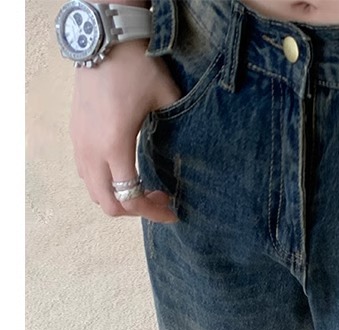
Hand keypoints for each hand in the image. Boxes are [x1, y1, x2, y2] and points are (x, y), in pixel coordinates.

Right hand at [71, 39, 180, 221]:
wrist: (104, 40)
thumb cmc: (136, 68)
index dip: (153, 213)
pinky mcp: (76, 134)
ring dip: (118, 197)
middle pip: (107, 204)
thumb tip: (194, 151)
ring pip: (93, 191)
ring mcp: (80, 142)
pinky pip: (85, 173)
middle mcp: (92, 150)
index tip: (172, 211)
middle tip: (158, 199)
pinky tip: (124, 170)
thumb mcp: (167, 100)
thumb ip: (179, 130)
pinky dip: (104, 183)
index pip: (130, 198)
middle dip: (135, 210)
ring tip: (143, 185)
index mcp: (115, 146)